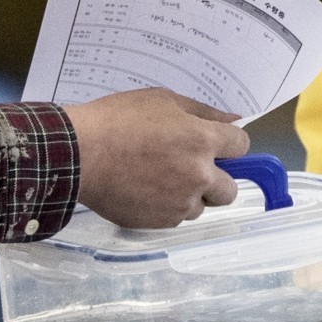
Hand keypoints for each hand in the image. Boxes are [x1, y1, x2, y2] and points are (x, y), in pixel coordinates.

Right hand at [64, 88, 249, 227]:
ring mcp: (181, 202)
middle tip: (192, 169)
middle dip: (218, 180)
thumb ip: (203, 111)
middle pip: (231, 190)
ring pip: (202, 206)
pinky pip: (177, 217)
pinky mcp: (161, 221)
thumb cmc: (117, 120)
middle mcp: (199, 175)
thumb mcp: (162, 101)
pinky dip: (168, 207)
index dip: (230, 143)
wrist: (79, 155)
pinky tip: (146, 192)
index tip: (216, 143)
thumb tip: (234, 119)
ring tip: (161, 181)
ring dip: (190, 196)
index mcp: (203, 140)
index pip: (241, 146)